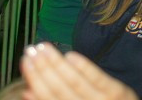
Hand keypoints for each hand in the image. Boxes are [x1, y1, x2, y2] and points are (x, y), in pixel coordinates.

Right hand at [20, 43, 135, 99]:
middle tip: (31, 49)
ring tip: (45, 48)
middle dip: (43, 69)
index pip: (48, 99)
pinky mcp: (117, 93)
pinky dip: (83, 68)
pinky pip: (98, 79)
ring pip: (75, 83)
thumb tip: (26, 91)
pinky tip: (70, 55)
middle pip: (59, 90)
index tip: (24, 61)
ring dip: (57, 65)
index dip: (35, 80)